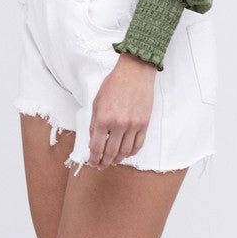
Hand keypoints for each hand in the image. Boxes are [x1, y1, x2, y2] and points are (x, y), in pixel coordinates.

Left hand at [87, 52, 156, 169]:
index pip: (96, 147)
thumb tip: (93, 140)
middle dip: (104, 162)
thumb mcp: (97, 101)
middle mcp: (119, 124)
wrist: (135, 72)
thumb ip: (94, 123)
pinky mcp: (144, 124)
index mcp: (103, 118)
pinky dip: (131, 153)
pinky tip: (125, 153)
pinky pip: (138, 145)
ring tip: (112, 161)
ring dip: (117, 160)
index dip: (93, 158)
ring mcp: (133, 125)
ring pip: (124, 152)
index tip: (92, 163)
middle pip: (110, 153)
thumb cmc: (114, 83)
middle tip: (101, 166)